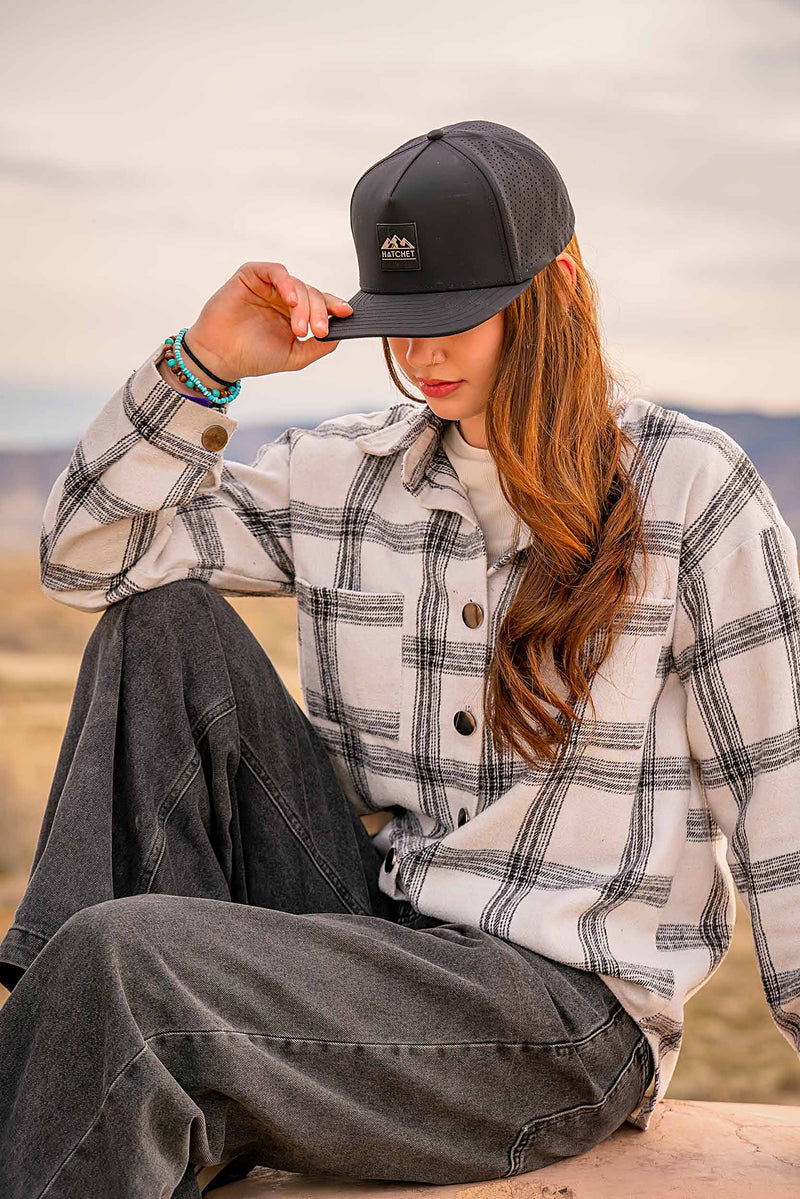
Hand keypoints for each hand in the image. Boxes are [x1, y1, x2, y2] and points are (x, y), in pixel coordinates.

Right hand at [179, 261, 352, 380]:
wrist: (219, 358)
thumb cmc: (252, 357)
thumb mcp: (295, 357)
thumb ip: (319, 346)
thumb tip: (340, 334)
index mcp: (295, 314)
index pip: (320, 304)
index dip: (334, 306)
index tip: (346, 314)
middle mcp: (283, 298)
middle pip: (312, 294)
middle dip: (318, 313)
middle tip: (316, 332)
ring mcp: (268, 286)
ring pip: (298, 284)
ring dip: (303, 305)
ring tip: (299, 328)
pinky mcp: (252, 275)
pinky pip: (275, 271)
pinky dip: (286, 283)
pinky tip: (289, 299)